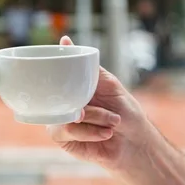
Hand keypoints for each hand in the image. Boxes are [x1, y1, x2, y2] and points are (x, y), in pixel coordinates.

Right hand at [47, 36, 150, 170]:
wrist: (135, 142)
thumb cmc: (125, 112)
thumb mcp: (109, 83)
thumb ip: (88, 66)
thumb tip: (65, 41)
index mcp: (71, 90)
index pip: (52, 78)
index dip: (49, 73)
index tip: (65, 76)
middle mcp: (63, 104)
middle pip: (58, 96)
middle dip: (89, 104)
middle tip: (106, 110)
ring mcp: (61, 123)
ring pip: (66, 115)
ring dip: (95, 117)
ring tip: (113, 122)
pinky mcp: (64, 141)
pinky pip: (68, 132)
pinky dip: (90, 132)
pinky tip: (105, 133)